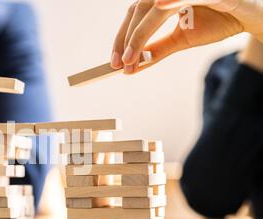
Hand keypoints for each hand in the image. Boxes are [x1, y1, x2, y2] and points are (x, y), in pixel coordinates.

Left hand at [111, 0, 262, 73]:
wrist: (252, 16)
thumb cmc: (220, 21)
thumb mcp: (182, 40)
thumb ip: (157, 50)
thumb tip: (132, 66)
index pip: (135, 14)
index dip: (122, 38)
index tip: (115, 63)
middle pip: (139, 9)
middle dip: (126, 40)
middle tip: (120, 65)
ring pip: (154, 7)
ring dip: (140, 32)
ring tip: (131, 57)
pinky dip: (169, 2)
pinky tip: (158, 9)